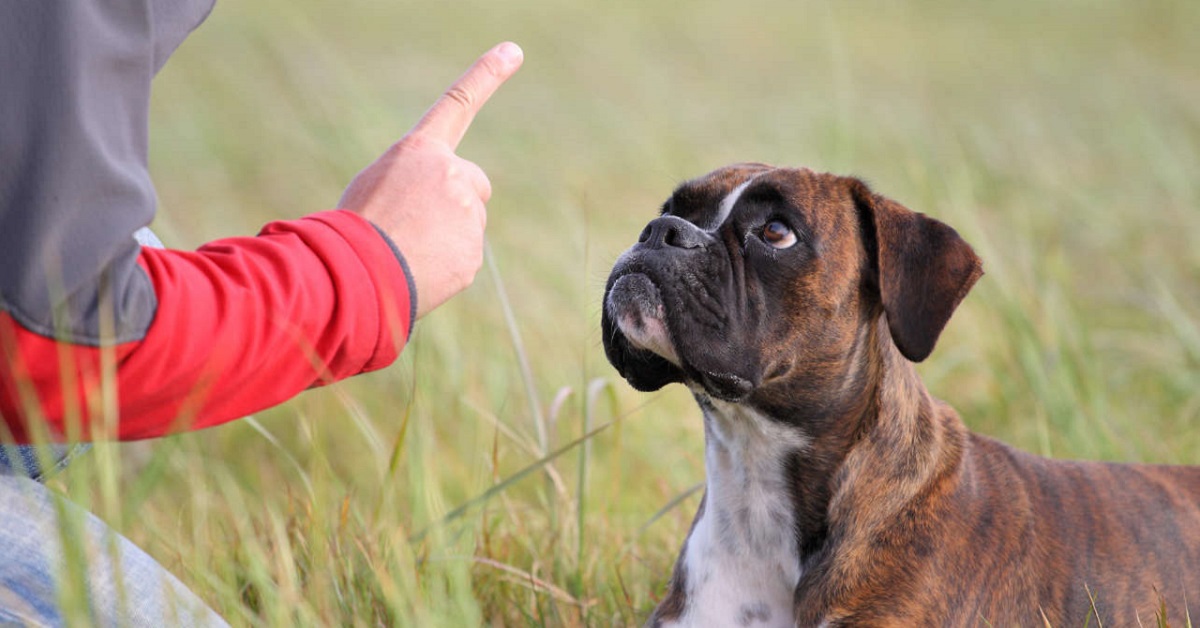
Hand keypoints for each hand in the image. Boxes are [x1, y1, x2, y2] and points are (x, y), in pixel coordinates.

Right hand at [340, 42, 523, 318]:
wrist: (354, 272)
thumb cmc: (354, 227)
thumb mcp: (374, 186)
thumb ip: (415, 182)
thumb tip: (437, 212)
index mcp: (420, 151)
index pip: (457, 104)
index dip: (487, 75)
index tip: (513, 51)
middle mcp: (451, 175)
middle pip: (474, 185)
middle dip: (458, 201)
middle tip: (419, 223)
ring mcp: (466, 215)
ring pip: (468, 225)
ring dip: (445, 237)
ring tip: (407, 249)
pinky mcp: (472, 252)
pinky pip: (463, 257)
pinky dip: (445, 265)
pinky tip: (417, 269)